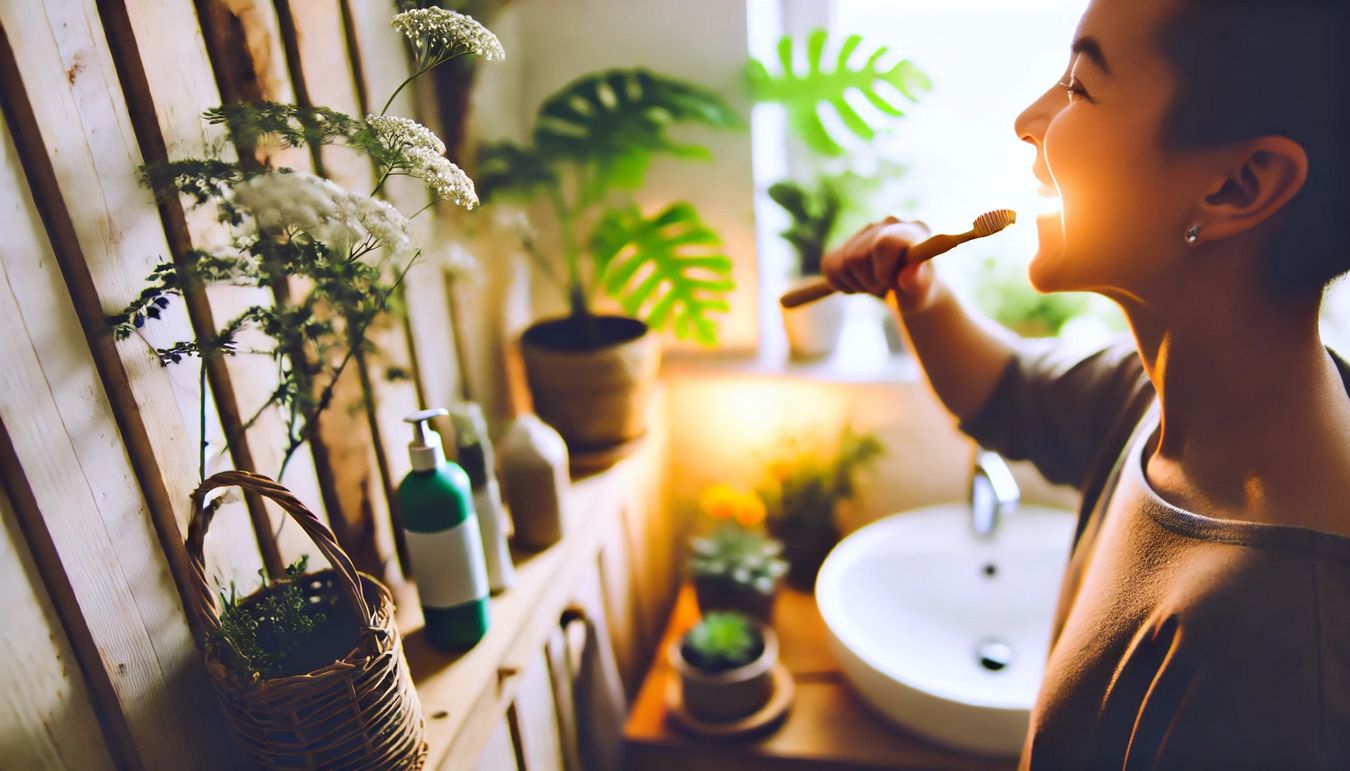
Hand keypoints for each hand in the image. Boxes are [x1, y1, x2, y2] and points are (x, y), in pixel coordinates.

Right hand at [821, 217, 937, 313]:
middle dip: (869, 282)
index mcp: (913, 229)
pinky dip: (843, 284)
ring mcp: (864, 232)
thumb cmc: (917, 290)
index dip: (882, 270)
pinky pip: (830, 268)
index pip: (885, 243)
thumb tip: (909, 274)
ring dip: (858, 285)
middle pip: (858, 257)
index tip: (890, 284)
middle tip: (886, 286)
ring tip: (877, 285)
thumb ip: (918, 283)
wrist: (908, 291)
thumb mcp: (922, 293)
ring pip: (842, 264)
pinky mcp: (843, 245)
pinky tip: (862, 282)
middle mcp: (887, 223)